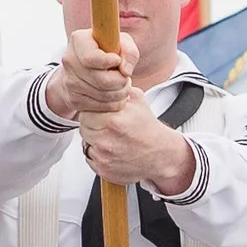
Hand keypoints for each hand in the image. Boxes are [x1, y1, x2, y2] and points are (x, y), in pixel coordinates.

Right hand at [46, 29, 135, 125]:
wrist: (84, 67)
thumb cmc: (106, 51)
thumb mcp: (121, 43)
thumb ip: (129, 52)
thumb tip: (125, 71)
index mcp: (78, 40)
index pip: (92, 58)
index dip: (110, 62)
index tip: (118, 60)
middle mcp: (69, 60)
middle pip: (101, 80)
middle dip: (121, 82)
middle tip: (126, 79)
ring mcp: (69, 81)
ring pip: (102, 95)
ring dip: (120, 94)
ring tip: (123, 87)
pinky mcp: (72, 99)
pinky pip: (99, 107)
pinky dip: (113, 104)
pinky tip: (116, 95)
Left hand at [76, 94, 197, 190]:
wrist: (161, 155)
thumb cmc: (148, 129)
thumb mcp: (137, 100)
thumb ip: (118, 89)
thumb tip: (104, 77)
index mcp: (113, 120)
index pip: (86, 112)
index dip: (93, 111)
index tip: (101, 113)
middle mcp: (107, 140)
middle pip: (84, 127)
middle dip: (93, 124)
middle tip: (107, 125)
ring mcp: (104, 157)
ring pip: (86, 142)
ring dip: (95, 139)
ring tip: (111, 137)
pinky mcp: (103, 170)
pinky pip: (91, 158)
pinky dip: (98, 154)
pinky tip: (113, 150)